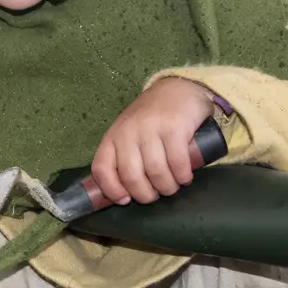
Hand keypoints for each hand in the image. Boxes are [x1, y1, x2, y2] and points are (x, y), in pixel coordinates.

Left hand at [91, 77, 215, 204]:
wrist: (178, 88)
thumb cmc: (151, 118)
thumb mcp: (129, 134)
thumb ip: (123, 156)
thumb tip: (124, 193)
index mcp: (113, 136)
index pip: (102, 168)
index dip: (111, 189)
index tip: (125, 200)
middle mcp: (128, 132)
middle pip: (131, 176)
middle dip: (145, 194)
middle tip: (156, 194)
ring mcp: (151, 129)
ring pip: (156, 172)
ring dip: (167, 187)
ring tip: (173, 186)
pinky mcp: (175, 128)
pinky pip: (177, 162)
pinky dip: (182, 176)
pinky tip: (185, 177)